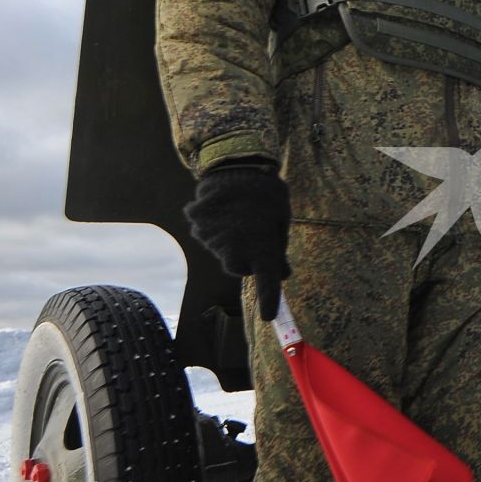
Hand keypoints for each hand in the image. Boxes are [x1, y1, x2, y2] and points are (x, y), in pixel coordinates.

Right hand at [185, 163, 290, 321]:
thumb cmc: (266, 193)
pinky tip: (223, 210)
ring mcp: (213, 241)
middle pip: (240, 268)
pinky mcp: (198, 230)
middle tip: (253, 231)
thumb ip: (279, 249)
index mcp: (262, 249)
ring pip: (223, 252)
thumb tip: (282, 273)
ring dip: (231, 241)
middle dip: (247, 257)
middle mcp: (236, 251)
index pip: (267, 284)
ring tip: (238, 215)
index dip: (269, 301)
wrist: (235, 164)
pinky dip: (215, 229)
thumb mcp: (281, 220)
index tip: (268, 317)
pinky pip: (208, 237)